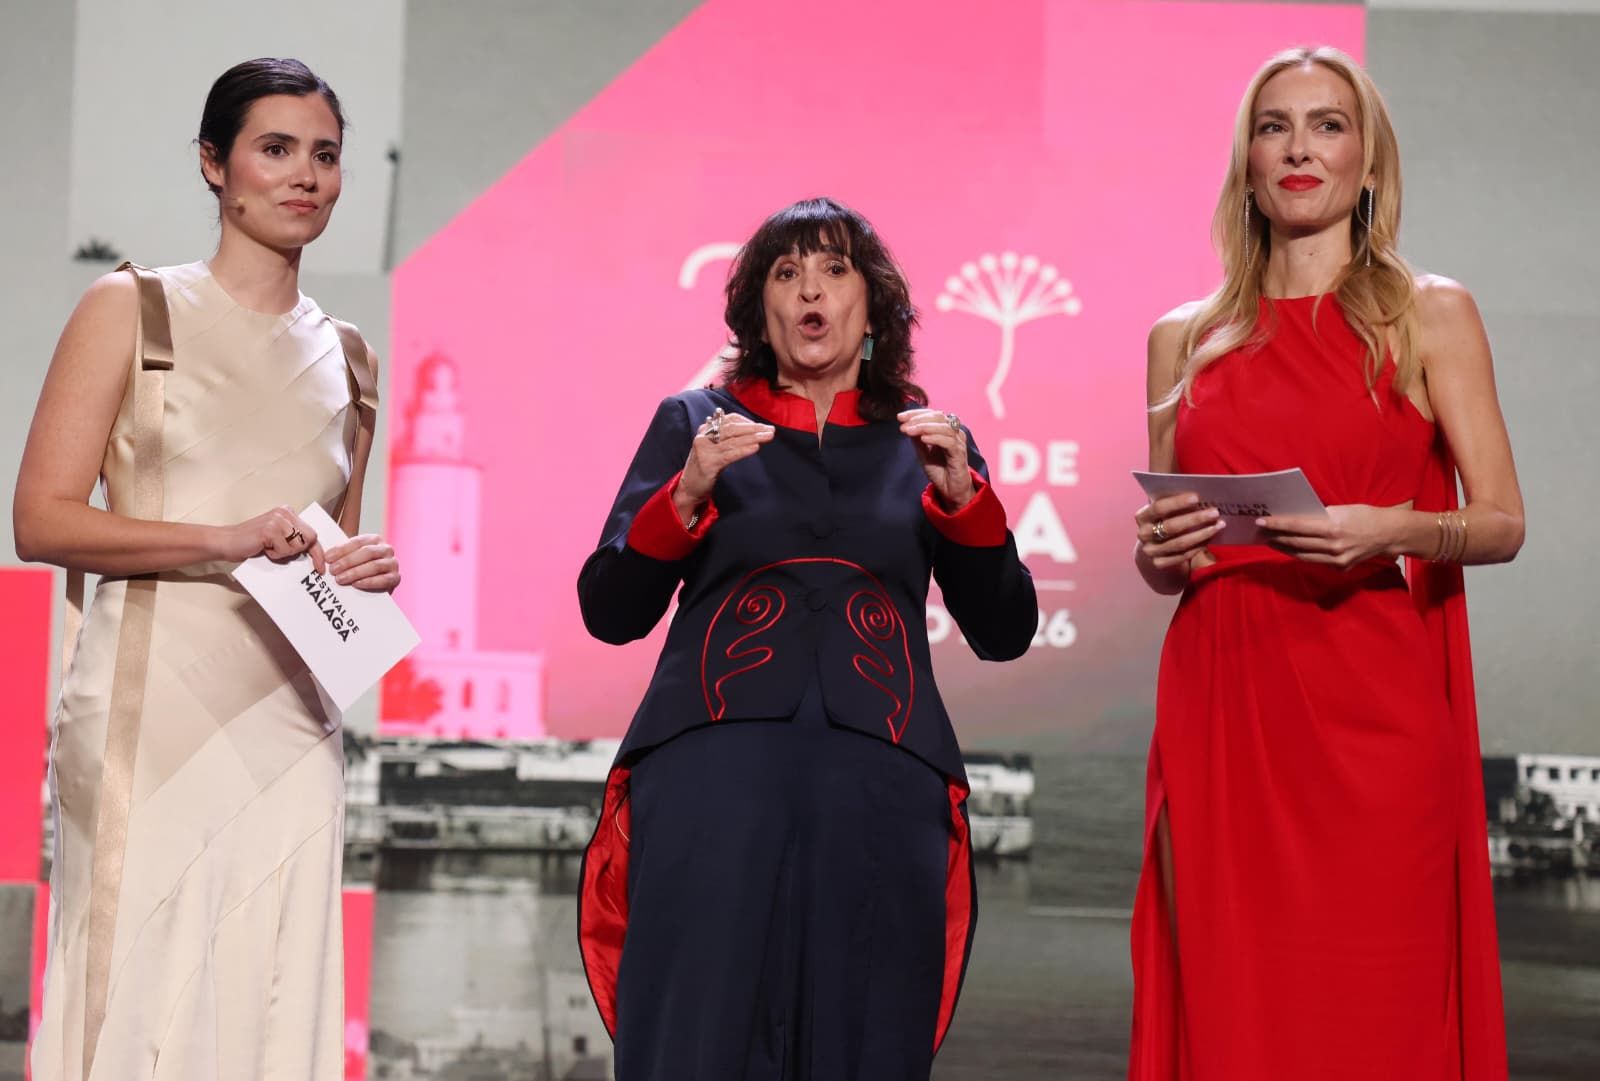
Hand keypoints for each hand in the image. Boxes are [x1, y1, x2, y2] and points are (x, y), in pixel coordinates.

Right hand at [217, 505, 326, 573]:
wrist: (226, 542)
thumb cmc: (252, 543)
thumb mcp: (278, 538)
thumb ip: (294, 539)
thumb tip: (315, 554)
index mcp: (288, 513)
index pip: (312, 533)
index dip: (318, 551)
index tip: (320, 567)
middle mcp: (285, 513)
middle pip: (310, 538)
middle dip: (300, 552)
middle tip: (282, 553)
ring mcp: (277, 520)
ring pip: (298, 546)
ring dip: (284, 553)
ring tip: (269, 548)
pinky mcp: (270, 529)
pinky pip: (285, 550)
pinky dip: (275, 554)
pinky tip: (263, 548)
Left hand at [326, 534, 401, 591]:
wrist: (376, 587)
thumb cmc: (360, 569)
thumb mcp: (351, 557)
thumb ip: (342, 553)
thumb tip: (324, 555)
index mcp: (375, 540)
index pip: (357, 542)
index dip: (342, 550)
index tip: (327, 558)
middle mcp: (386, 549)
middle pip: (367, 552)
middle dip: (348, 561)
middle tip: (333, 570)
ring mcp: (393, 563)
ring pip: (375, 566)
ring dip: (355, 573)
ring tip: (341, 579)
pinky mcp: (396, 578)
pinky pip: (383, 580)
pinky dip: (369, 582)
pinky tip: (356, 584)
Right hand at [677, 409, 774, 520]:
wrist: (689, 488)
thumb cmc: (706, 466)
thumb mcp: (715, 448)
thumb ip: (729, 438)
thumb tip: (754, 431)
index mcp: (706, 430)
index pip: (729, 419)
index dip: (747, 421)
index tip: (762, 426)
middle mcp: (704, 437)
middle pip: (732, 428)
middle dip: (753, 428)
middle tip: (770, 430)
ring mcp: (705, 450)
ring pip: (732, 440)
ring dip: (753, 437)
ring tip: (768, 437)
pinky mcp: (708, 463)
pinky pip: (729, 454)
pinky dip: (743, 450)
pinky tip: (755, 448)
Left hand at [899, 408, 973, 509]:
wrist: (950, 490)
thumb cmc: (939, 471)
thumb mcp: (923, 453)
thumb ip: (917, 439)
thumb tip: (907, 425)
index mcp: (946, 430)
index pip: (932, 414)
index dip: (916, 413)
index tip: (900, 417)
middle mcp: (954, 433)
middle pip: (938, 417)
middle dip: (918, 418)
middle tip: (903, 424)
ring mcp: (958, 442)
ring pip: (944, 427)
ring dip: (924, 427)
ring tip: (909, 431)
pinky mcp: (960, 454)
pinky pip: (949, 442)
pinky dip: (935, 438)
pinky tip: (923, 439)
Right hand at [1135, 493, 1223, 570]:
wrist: (1155, 541)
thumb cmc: (1166, 517)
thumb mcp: (1167, 507)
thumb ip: (1177, 501)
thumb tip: (1202, 491)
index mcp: (1142, 516)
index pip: (1158, 508)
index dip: (1177, 503)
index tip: (1197, 497)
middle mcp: (1143, 534)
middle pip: (1171, 527)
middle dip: (1195, 519)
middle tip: (1215, 512)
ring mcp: (1150, 550)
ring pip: (1179, 543)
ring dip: (1202, 534)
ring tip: (1219, 525)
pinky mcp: (1159, 563)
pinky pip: (1182, 556)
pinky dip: (1198, 547)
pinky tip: (1211, 538)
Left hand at [1257, 504, 1403, 567]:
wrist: (1389, 534)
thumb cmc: (1364, 516)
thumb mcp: (1341, 510)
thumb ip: (1319, 516)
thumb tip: (1295, 518)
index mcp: (1332, 527)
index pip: (1297, 526)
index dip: (1277, 524)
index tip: (1261, 522)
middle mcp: (1333, 545)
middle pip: (1296, 542)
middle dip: (1276, 537)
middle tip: (1261, 532)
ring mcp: (1337, 559)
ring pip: (1302, 555)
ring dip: (1284, 548)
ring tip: (1272, 541)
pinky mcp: (1341, 567)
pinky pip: (1315, 561)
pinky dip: (1301, 555)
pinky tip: (1291, 550)